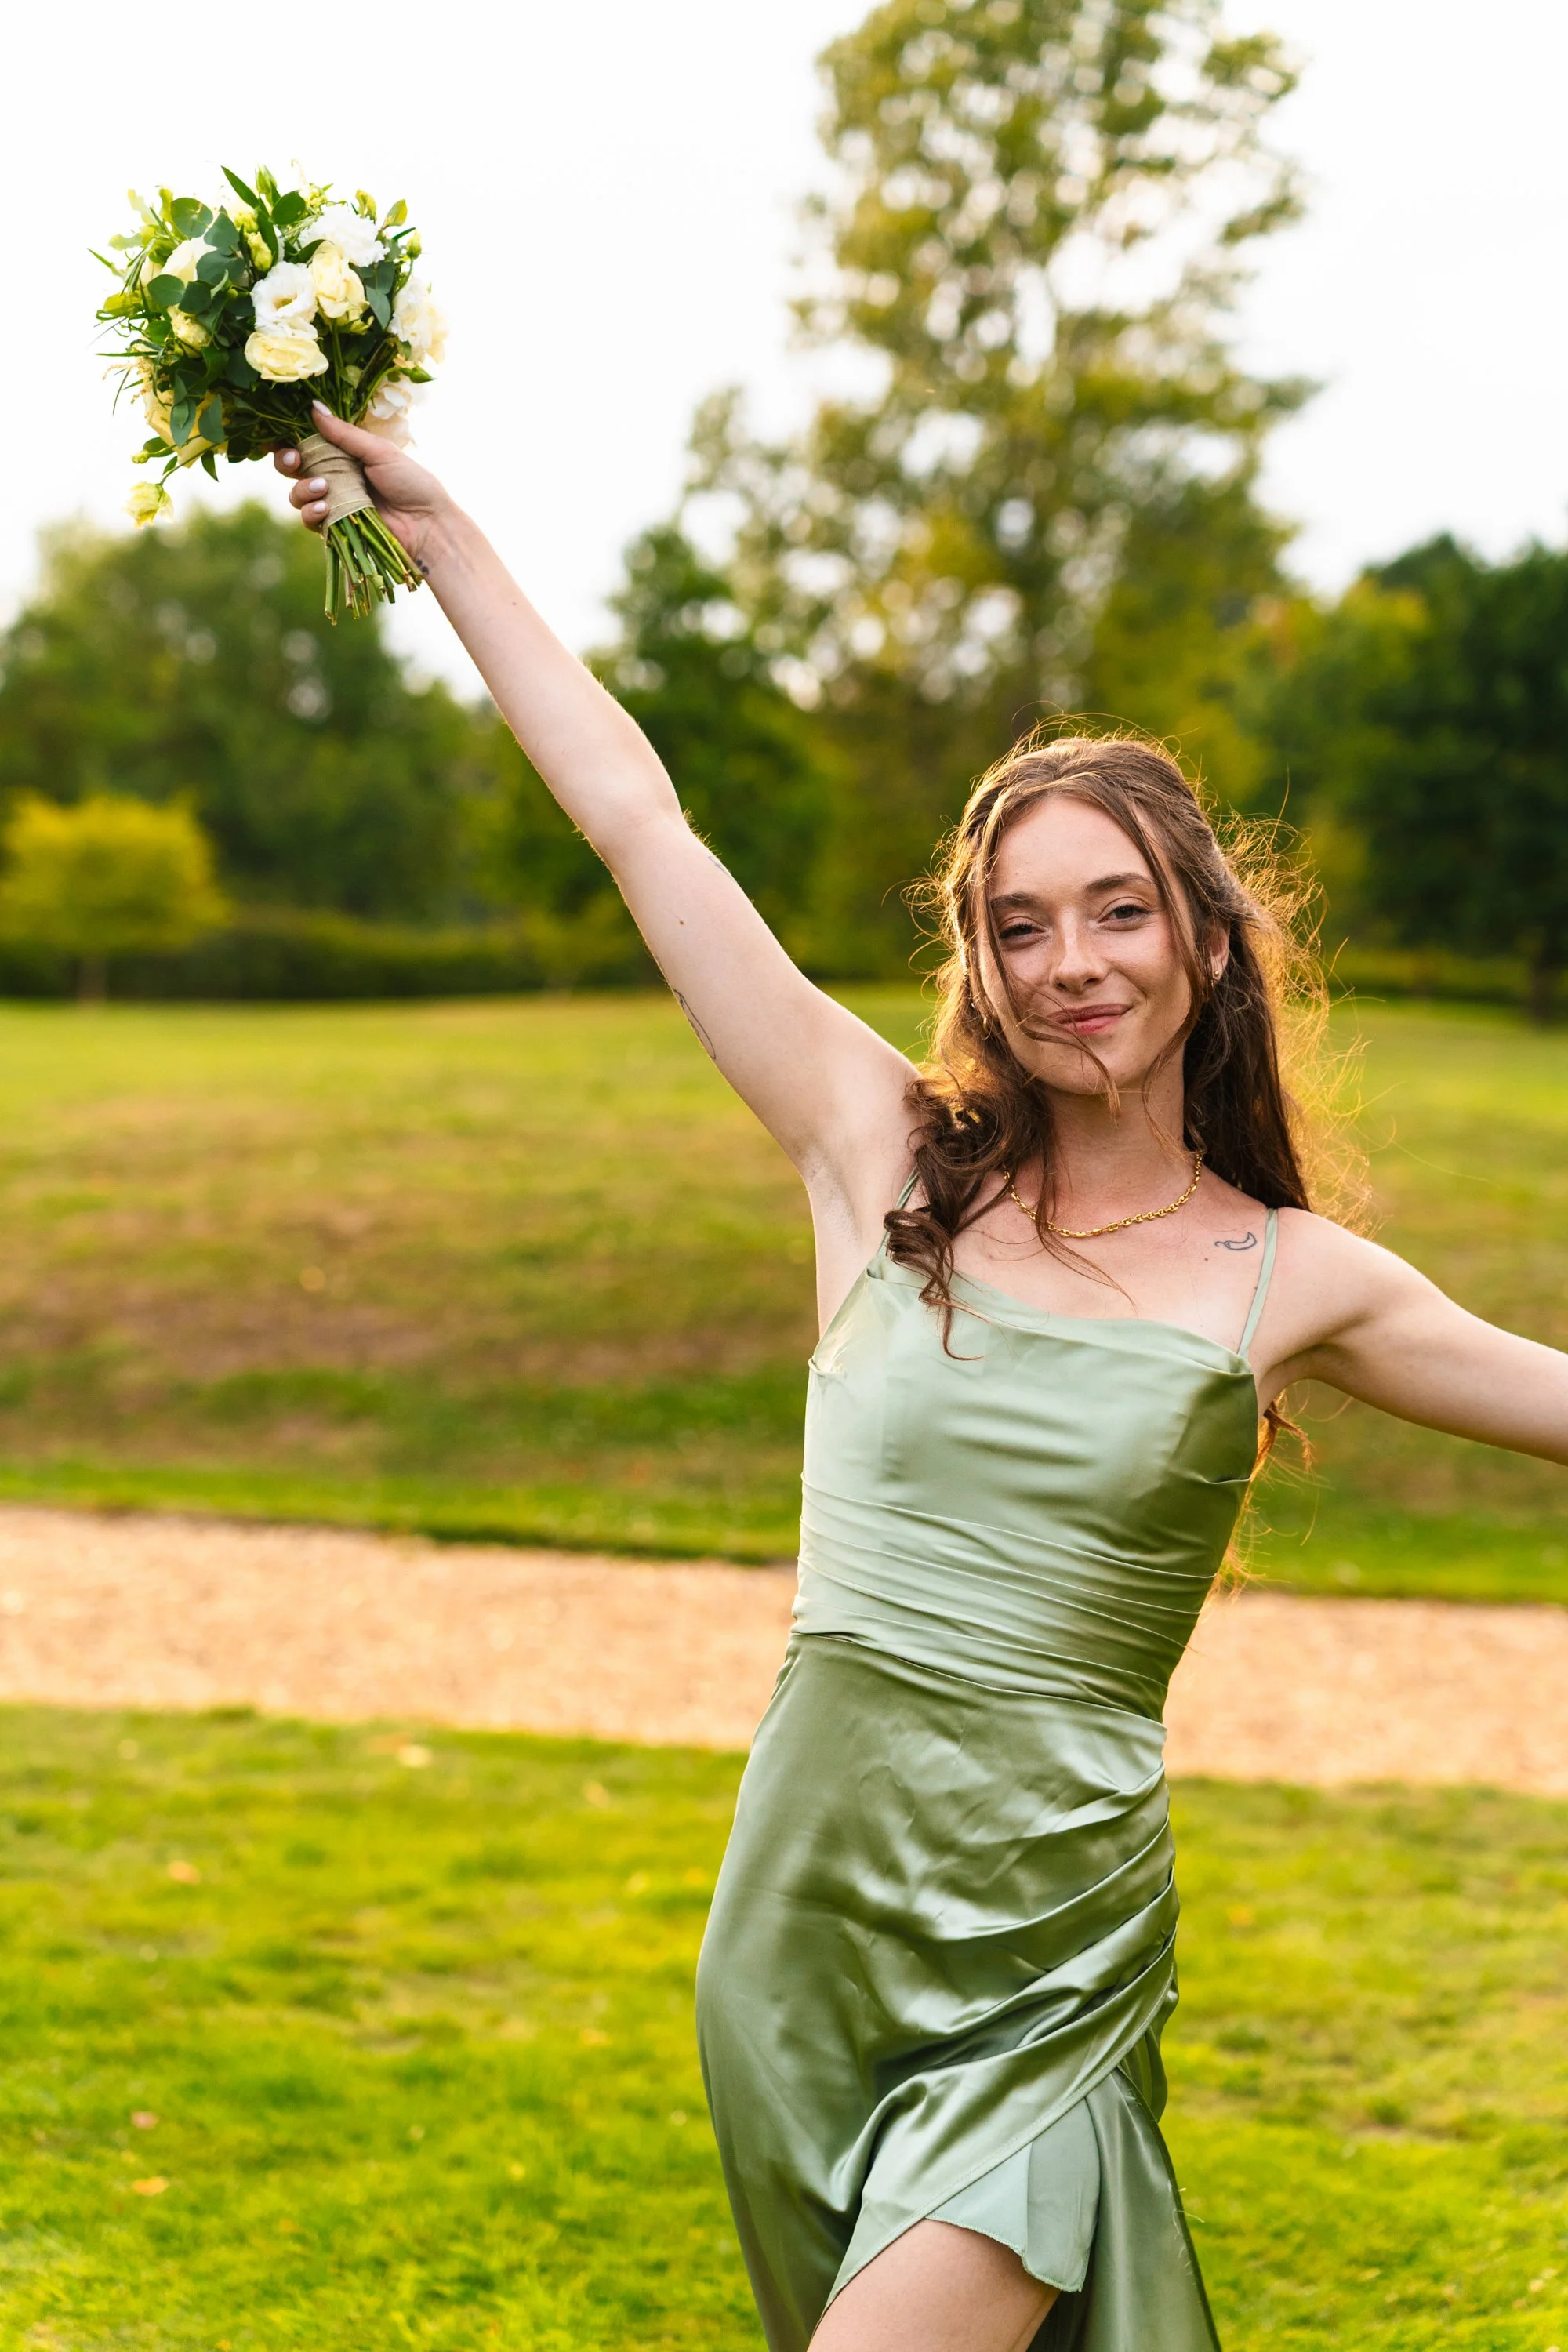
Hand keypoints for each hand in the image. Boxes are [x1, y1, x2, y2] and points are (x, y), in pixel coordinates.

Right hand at [272, 402, 453, 569]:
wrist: (427, 524)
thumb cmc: (411, 483)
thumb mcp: (379, 451)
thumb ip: (344, 434)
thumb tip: (312, 407)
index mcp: (342, 453)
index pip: (306, 441)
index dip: (287, 438)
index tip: (278, 435)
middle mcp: (333, 475)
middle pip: (292, 466)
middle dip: (286, 460)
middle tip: (296, 459)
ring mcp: (332, 502)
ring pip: (296, 493)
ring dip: (301, 488)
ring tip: (322, 487)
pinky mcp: (335, 527)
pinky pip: (310, 519)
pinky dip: (311, 512)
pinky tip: (325, 507)